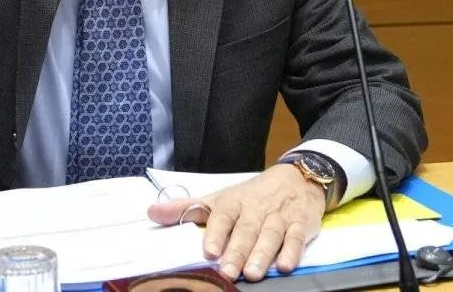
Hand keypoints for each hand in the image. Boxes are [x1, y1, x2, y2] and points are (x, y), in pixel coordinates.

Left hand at [148, 164, 325, 281]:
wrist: (296, 179)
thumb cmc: (251, 195)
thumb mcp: (218, 198)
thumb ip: (186, 208)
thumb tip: (151, 212)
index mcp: (233, 201)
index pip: (223, 215)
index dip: (215, 232)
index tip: (209, 251)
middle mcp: (256, 208)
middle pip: (246, 229)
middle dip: (237, 250)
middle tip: (228, 271)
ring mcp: (279, 217)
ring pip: (270, 235)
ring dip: (262, 254)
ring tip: (253, 273)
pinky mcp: (301, 225)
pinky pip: (297, 238)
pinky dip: (292, 251)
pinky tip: (285, 265)